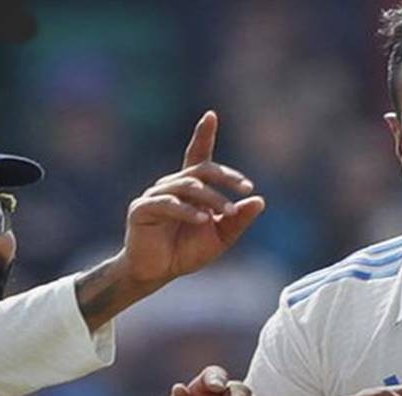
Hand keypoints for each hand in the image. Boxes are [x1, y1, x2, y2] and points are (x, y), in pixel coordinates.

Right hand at [119, 111, 265, 286]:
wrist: (156, 273)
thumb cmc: (186, 252)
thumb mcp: (220, 237)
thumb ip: (238, 220)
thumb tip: (260, 201)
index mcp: (189, 188)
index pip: (197, 156)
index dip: (203, 135)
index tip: (211, 115)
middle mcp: (171, 185)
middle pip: (201, 171)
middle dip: (226, 177)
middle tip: (246, 189)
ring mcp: (155, 195)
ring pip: (188, 186)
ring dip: (212, 198)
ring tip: (228, 212)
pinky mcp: (141, 209)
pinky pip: (167, 204)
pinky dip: (186, 210)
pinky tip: (202, 219)